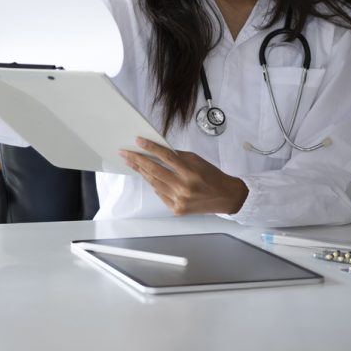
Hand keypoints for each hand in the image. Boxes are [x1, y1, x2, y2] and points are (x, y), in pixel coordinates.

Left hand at [119, 137, 248, 214]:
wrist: (225, 197)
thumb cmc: (211, 176)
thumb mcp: (197, 160)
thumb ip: (177, 156)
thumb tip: (157, 150)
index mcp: (190, 172)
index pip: (165, 157)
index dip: (150, 148)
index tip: (138, 141)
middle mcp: (183, 187)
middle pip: (154, 171)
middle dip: (137, 160)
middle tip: (125, 153)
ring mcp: (178, 200)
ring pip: (153, 183)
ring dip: (141, 171)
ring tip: (131, 162)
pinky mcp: (176, 209)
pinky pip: (160, 194)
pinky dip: (154, 184)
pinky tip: (148, 176)